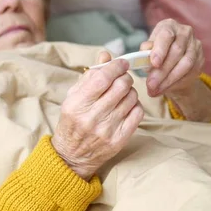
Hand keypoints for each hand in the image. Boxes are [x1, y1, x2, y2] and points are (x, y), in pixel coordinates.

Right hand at [52, 52, 143, 180]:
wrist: (72, 155)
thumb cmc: (72, 121)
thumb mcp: (73, 96)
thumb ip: (90, 75)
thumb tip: (106, 55)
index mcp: (76, 104)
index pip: (102, 78)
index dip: (115, 66)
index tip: (121, 63)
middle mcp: (91, 117)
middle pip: (120, 86)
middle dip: (125, 77)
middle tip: (122, 77)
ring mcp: (106, 130)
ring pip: (131, 98)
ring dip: (130, 90)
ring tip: (123, 93)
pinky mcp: (119, 140)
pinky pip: (137, 113)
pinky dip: (135, 104)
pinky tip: (127, 105)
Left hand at [141, 18, 210, 121]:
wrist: (172, 62)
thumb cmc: (156, 53)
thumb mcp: (147, 51)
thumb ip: (145, 52)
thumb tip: (144, 55)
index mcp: (169, 25)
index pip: (166, 35)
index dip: (160, 49)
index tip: (154, 64)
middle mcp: (184, 32)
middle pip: (176, 51)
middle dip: (162, 71)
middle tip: (150, 84)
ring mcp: (195, 45)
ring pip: (185, 64)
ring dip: (169, 80)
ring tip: (156, 90)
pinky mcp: (201, 58)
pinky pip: (191, 73)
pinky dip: (176, 83)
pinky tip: (165, 89)